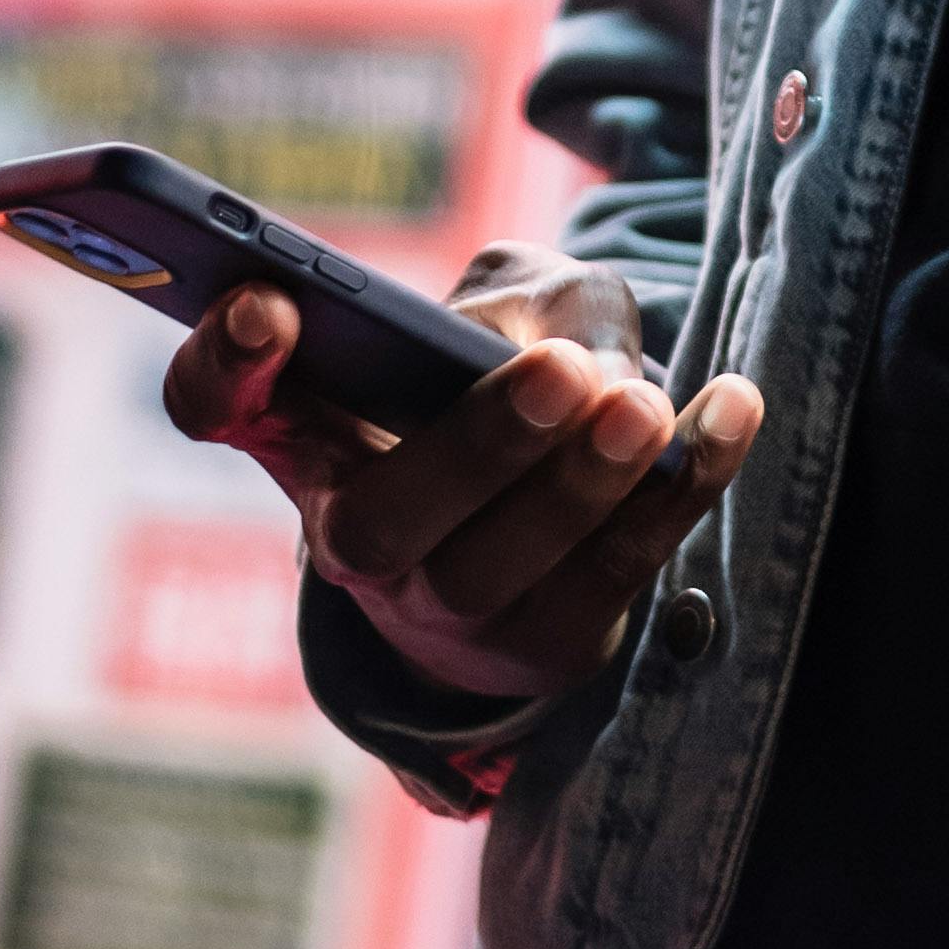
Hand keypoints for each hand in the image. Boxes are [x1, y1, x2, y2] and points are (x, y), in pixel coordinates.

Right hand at [164, 238, 761, 706]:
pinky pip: (613, 579)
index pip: (219, 405)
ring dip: (583, 485)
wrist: (545, 537)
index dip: (225, 362)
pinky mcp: (544, 648)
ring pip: (498, 570)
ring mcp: (446, 610)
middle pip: (380, 520)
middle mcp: (356, 536)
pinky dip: (677, 495)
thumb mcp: (504, 310)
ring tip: (643, 407)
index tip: (269, 304)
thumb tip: (580, 348)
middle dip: (477, 447)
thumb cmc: (505, 385)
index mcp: (309, 435)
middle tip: (561, 373)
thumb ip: (529, 299)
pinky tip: (730, 413)